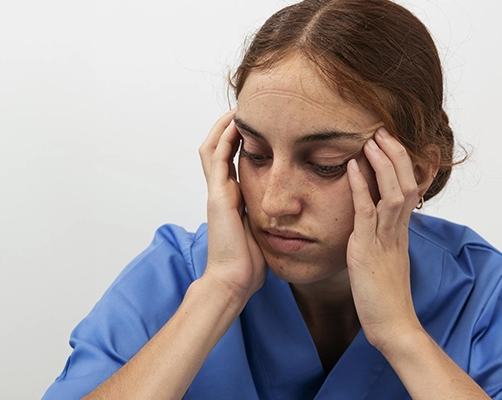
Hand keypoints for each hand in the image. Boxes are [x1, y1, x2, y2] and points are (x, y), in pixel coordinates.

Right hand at [198, 110, 265, 300]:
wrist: (234, 279)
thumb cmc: (249, 262)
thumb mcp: (263, 232)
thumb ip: (268, 218)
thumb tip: (288, 214)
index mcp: (231, 199)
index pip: (230, 162)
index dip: (238, 142)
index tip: (255, 127)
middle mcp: (222, 192)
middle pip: (217, 149)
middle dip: (228, 128)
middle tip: (244, 111)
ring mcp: (217, 192)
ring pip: (213, 148)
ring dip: (224, 127)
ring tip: (239, 109)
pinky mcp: (218, 195)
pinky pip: (218, 158)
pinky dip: (225, 139)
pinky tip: (236, 124)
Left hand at [346, 127, 425, 352]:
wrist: (393, 325)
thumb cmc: (386, 296)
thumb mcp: (386, 259)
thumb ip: (383, 237)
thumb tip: (374, 223)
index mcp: (400, 230)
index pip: (410, 187)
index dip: (406, 162)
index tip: (395, 141)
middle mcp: (397, 229)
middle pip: (406, 181)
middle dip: (396, 154)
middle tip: (382, 130)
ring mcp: (385, 238)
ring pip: (393, 191)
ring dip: (383, 163)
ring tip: (372, 139)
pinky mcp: (369, 249)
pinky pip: (367, 212)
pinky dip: (360, 186)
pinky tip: (352, 166)